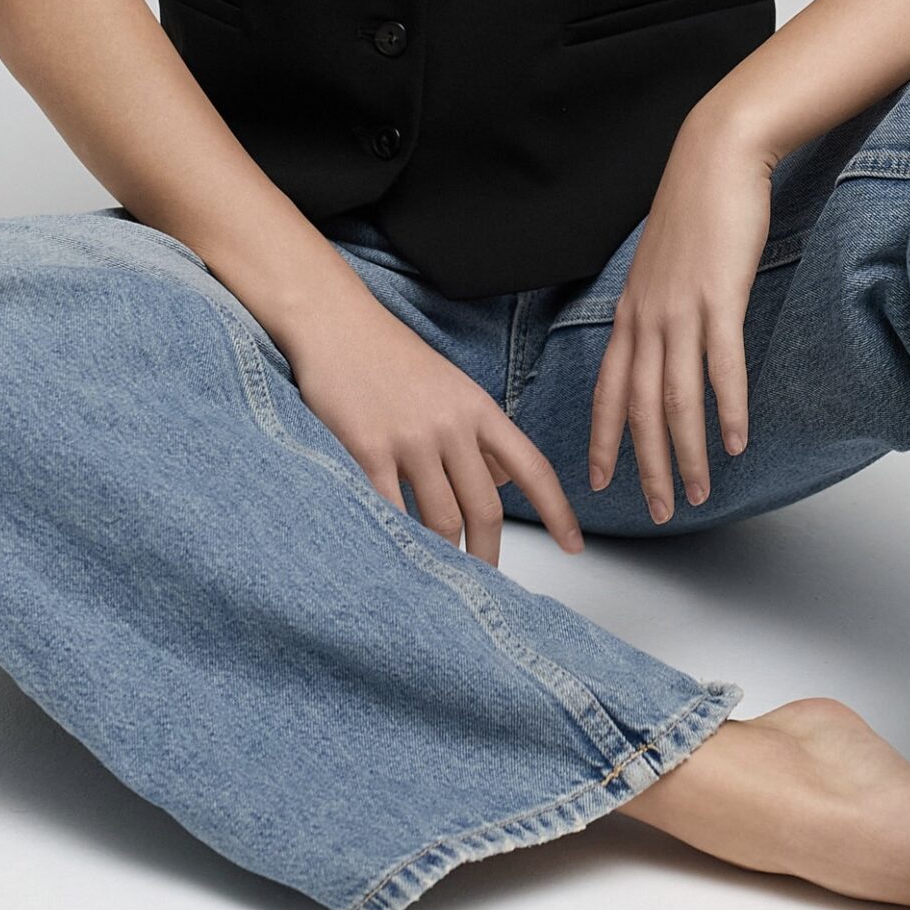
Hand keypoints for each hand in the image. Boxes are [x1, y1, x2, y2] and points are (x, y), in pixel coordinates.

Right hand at [275, 270, 583, 569]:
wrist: (336, 323)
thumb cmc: (391, 357)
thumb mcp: (451, 388)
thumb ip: (478, 435)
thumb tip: (504, 482)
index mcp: (478, 409)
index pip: (531, 467)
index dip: (557, 512)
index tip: (574, 547)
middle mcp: (451, 424)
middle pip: (485, 508)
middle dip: (489, 556)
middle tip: (485, 586)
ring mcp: (409, 438)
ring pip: (441, 519)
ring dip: (444, 557)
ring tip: (440, 577)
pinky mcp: (366, 449)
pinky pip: (391, 511)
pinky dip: (398, 540)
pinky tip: (398, 557)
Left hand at [586, 108, 776, 520]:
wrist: (715, 157)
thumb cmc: (695, 210)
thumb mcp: (661, 265)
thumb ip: (657, 306)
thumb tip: (661, 340)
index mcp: (630, 312)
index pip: (608, 389)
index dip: (604, 439)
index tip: (600, 482)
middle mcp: (647, 317)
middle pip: (640, 409)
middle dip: (647, 467)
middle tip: (660, 511)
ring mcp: (682, 309)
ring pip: (677, 399)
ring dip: (686, 453)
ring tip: (699, 493)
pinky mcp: (721, 298)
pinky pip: (722, 366)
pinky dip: (729, 409)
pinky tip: (736, 442)